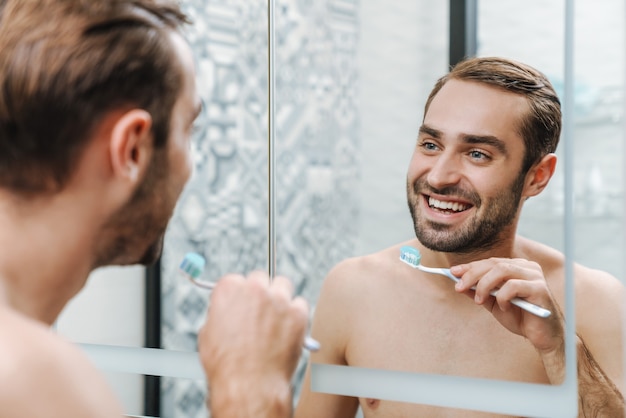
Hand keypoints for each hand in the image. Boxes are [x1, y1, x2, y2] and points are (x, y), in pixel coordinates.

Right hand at [198, 271, 308, 415]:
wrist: (249, 385)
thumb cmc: (226, 364)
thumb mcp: (209, 333)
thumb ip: (220, 314)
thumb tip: (228, 312)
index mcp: (229, 288)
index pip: (236, 280)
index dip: (238, 295)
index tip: (241, 304)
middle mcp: (254, 288)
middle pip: (260, 278)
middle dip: (260, 292)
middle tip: (260, 310)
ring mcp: (278, 298)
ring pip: (283, 285)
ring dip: (280, 297)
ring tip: (276, 317)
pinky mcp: (298, 312)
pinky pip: (300, 304)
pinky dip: (296, 314)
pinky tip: (288, 329)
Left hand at [451, 258, 563, 352]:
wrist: (543, 337)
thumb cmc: (520, 317)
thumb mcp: (493, 304)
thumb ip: (479, 293)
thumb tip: (458, 283)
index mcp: (516, 267)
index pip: (489, 262)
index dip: (469, 266)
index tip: (452, 272)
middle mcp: (526, 267)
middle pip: (493, 264)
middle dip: (472, 274)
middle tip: (458, 287)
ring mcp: (534, 276)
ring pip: (502, 270)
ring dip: (484, 285)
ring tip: (479, 300)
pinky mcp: (540, 289)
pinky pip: (513, 286)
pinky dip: (503, 297)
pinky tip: (503, 307)